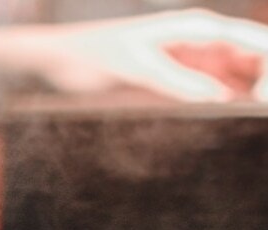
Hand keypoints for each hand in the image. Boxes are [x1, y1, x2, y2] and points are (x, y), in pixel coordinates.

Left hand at [5, 8, 267, 103]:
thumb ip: (176, 80)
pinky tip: (231, 123)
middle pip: (253, 59)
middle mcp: (201, 41)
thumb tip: (220, 97)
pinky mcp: (179, 81)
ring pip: (238, 77)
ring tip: (249, 122)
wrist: (60, 60)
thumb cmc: (93, 54)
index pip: (251, 41)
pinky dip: (227, 105)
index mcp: (196, 27)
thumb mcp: (136, 68)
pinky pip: (214, 92)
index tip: (264, 98)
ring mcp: (192, 62)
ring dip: (249, 96)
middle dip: (264, 83)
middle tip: (260, 115)